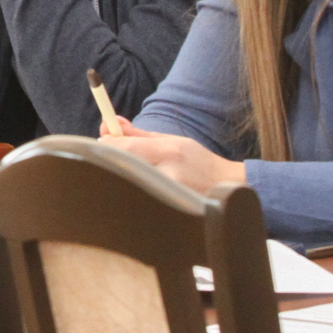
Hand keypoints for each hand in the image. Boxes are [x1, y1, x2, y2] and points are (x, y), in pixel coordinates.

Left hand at [98, 121, 247, 193]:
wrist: (227, 189)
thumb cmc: (197, 162)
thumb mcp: (172, 141)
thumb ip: (139, 135)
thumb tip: (111, 123)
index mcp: (170, 152)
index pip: (125, 148)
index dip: (108, 143)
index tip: (105, 140)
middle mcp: (168, 174)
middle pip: (122, 166)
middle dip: (111, 159)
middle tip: (112, 156)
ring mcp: (168, 195)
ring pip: (129, 184)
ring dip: (123, 176)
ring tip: (134, 172)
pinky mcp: (169, 210)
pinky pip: (139, 198)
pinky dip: (133, 190)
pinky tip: (141, 188)